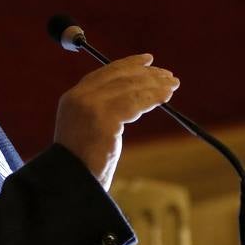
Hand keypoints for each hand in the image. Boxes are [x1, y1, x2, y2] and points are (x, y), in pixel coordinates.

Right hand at [54, 54, 178, 189]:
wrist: (71, 183)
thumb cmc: (83, 164)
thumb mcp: (87, 130)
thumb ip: (102, 111)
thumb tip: (132, 98)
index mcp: (73, 98)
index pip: (104, 73)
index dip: (128, 65)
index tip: (147, 61)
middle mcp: (80, 98)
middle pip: (119, 77)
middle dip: (146, 73)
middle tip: (167, 74)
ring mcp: (91, 106)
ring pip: (130, 87)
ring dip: (154, 84)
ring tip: (173, 84)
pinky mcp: (104, 118)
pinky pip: (136, 102)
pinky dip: (153, 97)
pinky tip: (166, 97)